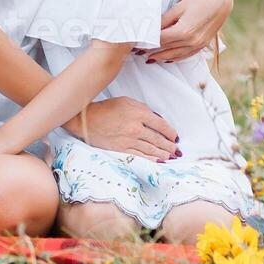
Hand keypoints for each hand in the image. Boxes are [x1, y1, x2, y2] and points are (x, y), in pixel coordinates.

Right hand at [63, 96, 178, 159]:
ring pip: (151, 149)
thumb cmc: (106, 108)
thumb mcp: (126, 101)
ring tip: (171, 157)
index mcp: (138, 113)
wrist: (86, 120)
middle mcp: (135, 128)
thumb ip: (143, 109)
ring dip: (164, 154)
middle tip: (177, 150)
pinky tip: (159, 161)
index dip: (171, 132)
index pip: (161, 125)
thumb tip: (157, 119)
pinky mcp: (121, 149)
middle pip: (158, 139)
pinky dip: (151, 159)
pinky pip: (140, 156)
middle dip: (170, 146)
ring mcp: (128, 140)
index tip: (175, 136)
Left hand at [145, 0, 231, 63]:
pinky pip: (186, 56)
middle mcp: (191, 41)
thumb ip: (163, 21)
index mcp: (183, 31)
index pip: (159, 41)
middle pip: (166, 49)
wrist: (220, 1)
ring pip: (175, 55)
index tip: (136, 45)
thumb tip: (149, 31)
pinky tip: (166, 59)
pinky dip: (174, 58)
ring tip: (148, 59)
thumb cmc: (197, 1)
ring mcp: (198, 45)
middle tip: (137, 53)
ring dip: (161, 58)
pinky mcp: (202, 45)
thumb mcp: (178, 8)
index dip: (146, 43)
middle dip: (151, 52)